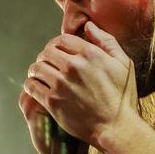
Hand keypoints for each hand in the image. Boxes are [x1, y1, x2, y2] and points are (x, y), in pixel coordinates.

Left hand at [22, 21, 139, 150]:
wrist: (116, 127)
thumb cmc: (122, 97)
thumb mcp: (123, 64)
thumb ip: (106, 41)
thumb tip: (88, 25)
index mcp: (90, 54)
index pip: (61, 39)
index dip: (57, 44)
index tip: (57, 51)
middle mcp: (73, 66)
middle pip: (46, 52)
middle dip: (45, 56)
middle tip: (47, 64)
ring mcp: (61, 84)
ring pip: (36, 68)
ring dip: (36, 70)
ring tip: (40, 75)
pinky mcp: (52, 101)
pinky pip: (32, 86)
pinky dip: (31, 85)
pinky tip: (37, 87)